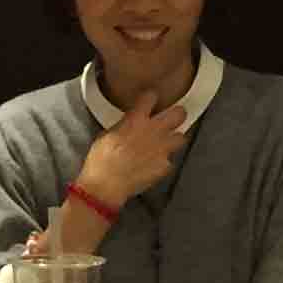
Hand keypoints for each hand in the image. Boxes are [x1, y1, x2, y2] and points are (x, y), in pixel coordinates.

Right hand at [75, 94, 188, 211]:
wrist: (107, 185)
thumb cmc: (101, 160)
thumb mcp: (107, 134)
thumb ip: (124, 126)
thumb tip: (128, 125)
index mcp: (136, 120)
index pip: (151, 97)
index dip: (151, 97)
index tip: (151, 99)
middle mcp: (153, 131)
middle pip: (179, 113)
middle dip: (177, 114)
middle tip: (172, 117)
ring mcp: (162, 149)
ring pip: (181, 137)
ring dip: (175, 139)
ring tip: (167, 143)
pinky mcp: (165, 166)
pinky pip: (170, 160)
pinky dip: (164, 162)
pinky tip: (155, 165)